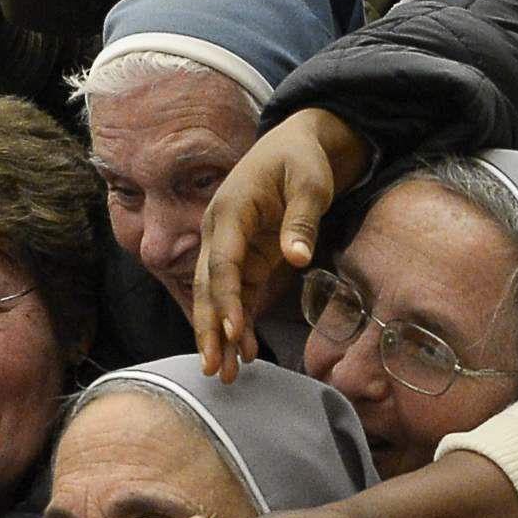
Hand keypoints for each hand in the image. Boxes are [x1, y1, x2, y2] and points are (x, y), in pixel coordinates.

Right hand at [192, 109, 362, 375]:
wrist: (298, 144)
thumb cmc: (302, 160)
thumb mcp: (310, 183)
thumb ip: (302, 220)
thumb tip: (298, 257)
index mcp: (230, 211)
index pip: (222, 263)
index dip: (225, 300)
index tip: (231, 332)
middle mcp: (220, 231)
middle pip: (208, 286)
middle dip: (209, 329)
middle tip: (214, 368)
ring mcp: (230, 247)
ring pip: (216, 297)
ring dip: (219, 334)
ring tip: (225, 373)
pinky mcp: (246, 258)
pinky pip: (236, 296)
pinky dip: (237, 323)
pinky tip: (244, 352)